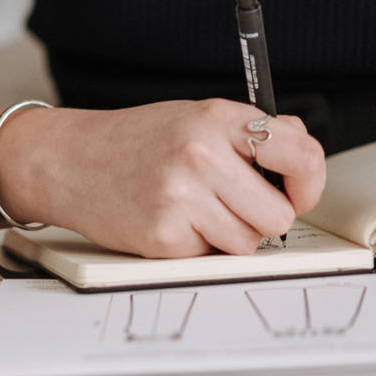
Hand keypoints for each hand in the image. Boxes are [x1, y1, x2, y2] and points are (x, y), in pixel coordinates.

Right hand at [0, 99, 325, 258]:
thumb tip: (301, 148)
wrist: (66, 160)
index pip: (301, 153)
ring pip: (248, 244)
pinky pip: (211, 258)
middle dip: (262, 218)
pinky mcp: (163, 236)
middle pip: (279, 215)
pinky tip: (170, 221)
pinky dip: (197, 247)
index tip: (296, 190)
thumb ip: (249, 132)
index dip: (308, 182)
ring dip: (229, 236)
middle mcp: (202, 154)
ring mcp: (181, 197)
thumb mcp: (193, 117)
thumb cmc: (132, 141)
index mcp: (217, 119)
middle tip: (231, 203)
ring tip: (194, 210)